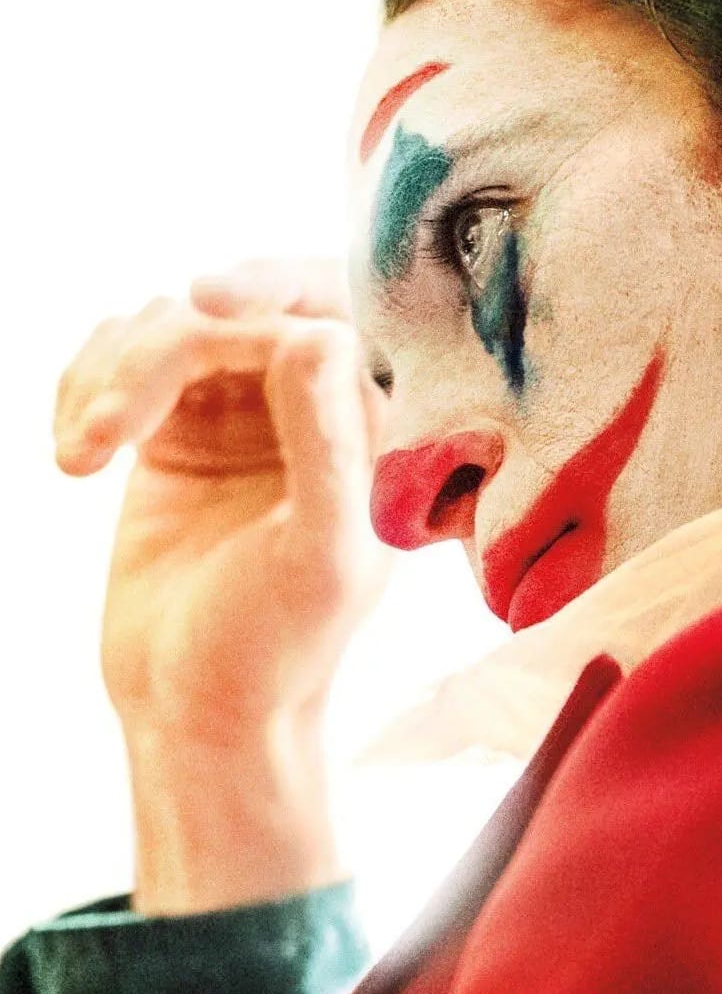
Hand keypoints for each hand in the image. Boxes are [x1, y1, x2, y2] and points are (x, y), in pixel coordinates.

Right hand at [53, 260, 393, 911]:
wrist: (196, 710)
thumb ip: (326, 448)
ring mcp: (239, 417)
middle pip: (239, 308)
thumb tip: (310, 336)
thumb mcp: (316, 557)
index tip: (206, 301)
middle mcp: (315, 413)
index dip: (276, 283)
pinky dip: (86, 385)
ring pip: (169, 325)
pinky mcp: (175, 432)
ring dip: (112, 372)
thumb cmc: (273, 651)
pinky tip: (74, 453)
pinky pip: (125, 359)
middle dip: (164, 348)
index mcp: (375, 434)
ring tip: (82, 453)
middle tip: (113, 423)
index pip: (339, 310)